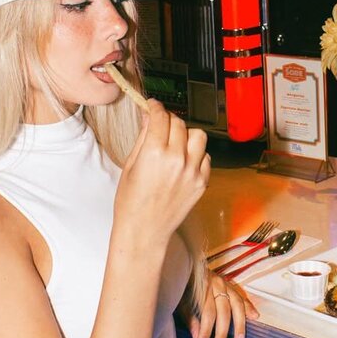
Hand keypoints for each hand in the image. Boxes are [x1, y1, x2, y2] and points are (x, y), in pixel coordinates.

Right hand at [113, 101, 209, 253]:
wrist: (144, 231)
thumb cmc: (131, 202)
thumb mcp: (130, 165)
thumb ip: (143, 138)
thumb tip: (148, 117)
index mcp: (154, 152)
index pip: (160, 117)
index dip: (155, 108)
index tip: (153, 106)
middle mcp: (176, 159)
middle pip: (179, 123)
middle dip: (169, 120)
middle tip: (161, 125)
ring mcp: (192, 171)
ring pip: (198, 136)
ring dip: (186, 134)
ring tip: (176, 143)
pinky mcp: (202, 182)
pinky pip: (206, 156)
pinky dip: (197, 154)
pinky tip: (184, 161)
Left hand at [181, 268, 258, 337]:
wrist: (188, 266)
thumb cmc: (184, 286)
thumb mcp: (181, 301)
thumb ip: (190, 318)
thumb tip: (197, 337)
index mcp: (203, 287)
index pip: (207, 313)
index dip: (205, 330)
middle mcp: (217, 284)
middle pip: (223, 311)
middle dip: (222, 333)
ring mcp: (226, 284)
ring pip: (237, 305)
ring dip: (240, 325)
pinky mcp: (231, 286)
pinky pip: (242, 297)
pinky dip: (249, 307)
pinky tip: (255, 317)